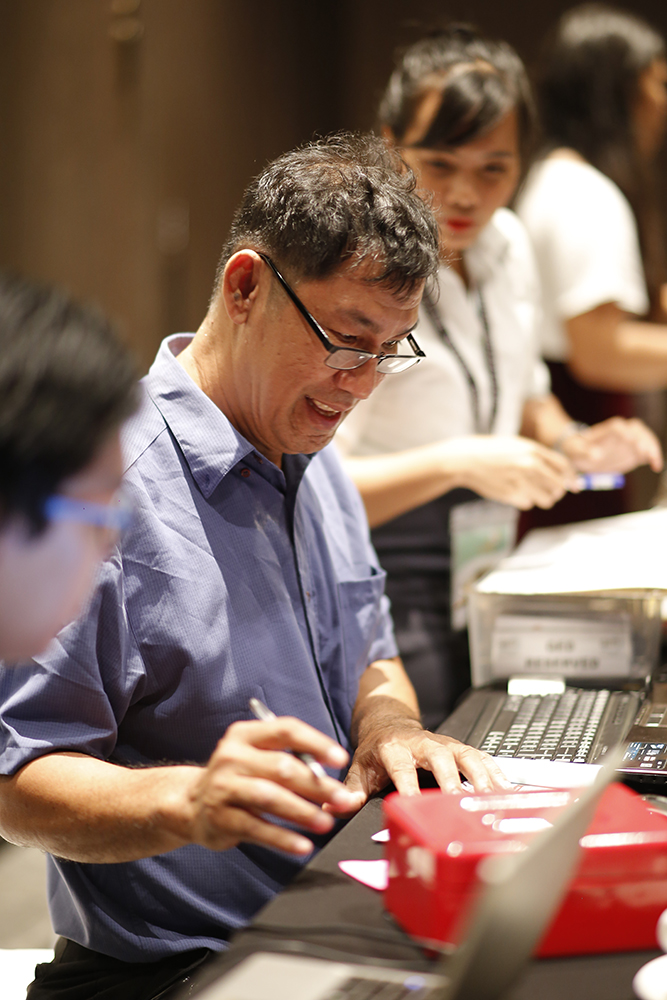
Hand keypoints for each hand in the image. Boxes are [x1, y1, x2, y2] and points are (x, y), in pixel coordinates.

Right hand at [186, 717, 358, 855]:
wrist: (191, 803)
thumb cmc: (239, 778)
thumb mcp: (257, 759)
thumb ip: (291, 762)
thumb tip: (334, 784)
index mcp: (246, 734)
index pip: (286, 730)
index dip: (316, 743)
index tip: (341, 758)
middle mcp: (232, 756)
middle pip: (282, 767)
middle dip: (318, 785)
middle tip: (343, 800)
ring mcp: (224, 787)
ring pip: (269, 797)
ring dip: (302, 811)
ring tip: (326, 823)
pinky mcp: (221, 817)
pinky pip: (257, 828)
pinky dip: (282, 838)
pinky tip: (303, 845)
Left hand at [342, 715, 512, 807]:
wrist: (389, 723)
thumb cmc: (377, 751)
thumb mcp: (359, 769)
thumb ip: (349, 790)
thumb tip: (333, 806)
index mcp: (394, 749)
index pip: (402, 768)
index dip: (410, 786)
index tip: (416, 805)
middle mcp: (422, 743)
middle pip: (441, 757)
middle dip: (453, 780)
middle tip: (462, 805)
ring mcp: (444, 744)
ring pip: (466, 755)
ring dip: (481, 777)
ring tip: (492, 801)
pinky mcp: (460, 747)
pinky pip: (481, 757)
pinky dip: (495, 773)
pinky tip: (506, 791)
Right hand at [441, 435, 577, 509]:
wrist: (467, 460)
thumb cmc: (494, 452)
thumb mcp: (518, 446)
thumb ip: (540, 458)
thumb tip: (564, 475)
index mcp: (534, 451)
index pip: (564, 467)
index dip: (572, 478)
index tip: (576, 486)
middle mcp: (530, 466)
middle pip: (559, 486)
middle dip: (558, 492)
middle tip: (551, 491)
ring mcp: (521, 481)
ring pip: (547, 500)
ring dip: (542, 498)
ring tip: (530, 491)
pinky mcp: (511, 494)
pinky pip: (528, 504)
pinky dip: (524, 500)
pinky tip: (512, 491)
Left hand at [560, 417, 662, 473]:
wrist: (583, 454)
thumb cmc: (578, 450)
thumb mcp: (576, 451)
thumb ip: (585, 452)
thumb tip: (596, 455)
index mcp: (605, 430)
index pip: (617, 427)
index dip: (624, 432)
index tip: (629, 440)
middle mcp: (621, 432)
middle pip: (635, 428)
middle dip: (642, 438)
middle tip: (644, 452)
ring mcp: (630, 440)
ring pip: (645, 437)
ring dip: (651, 447)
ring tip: (654, 462)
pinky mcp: (635, 451)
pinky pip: (647, 451)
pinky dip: (653, 457)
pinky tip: (656, 467)